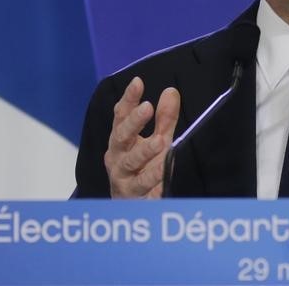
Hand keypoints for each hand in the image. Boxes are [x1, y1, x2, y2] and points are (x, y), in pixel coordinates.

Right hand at [104, 76, 180, 197]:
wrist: (131, 208)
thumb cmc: (142, 169)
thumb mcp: (157, 141)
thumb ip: (164, 119)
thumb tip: (171, 91)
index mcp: (120, 141)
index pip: (121, 116)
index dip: (128, 99)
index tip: (138, 82)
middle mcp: (117, 157)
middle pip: (121, 137)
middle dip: (133, 122)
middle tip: (147, 107)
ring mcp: (123, 178)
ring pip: (131, 163)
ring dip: (145, 152)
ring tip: (161, 141)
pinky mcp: (135, 197)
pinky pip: (145, 187)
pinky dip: (155, 178)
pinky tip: (166, 170)